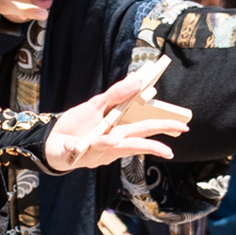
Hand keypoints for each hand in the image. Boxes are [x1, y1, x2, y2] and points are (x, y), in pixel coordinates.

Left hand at [43, 69, 187, 172]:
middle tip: (169, 147)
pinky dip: (74, 146)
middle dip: (152, 145)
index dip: (163, 127)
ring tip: (115, 140)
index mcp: (120, 132)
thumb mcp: (96, 104)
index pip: (145, 129)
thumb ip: (116, 93)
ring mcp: (95, 151)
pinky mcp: (76, 153)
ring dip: (109, 144)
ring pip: (106, 148)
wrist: (53, 139)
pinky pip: (75, 149)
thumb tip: (138, 80)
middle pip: (135, 143)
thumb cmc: (79, 124)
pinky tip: (74, 144)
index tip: (182, 125)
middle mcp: (112, 145)